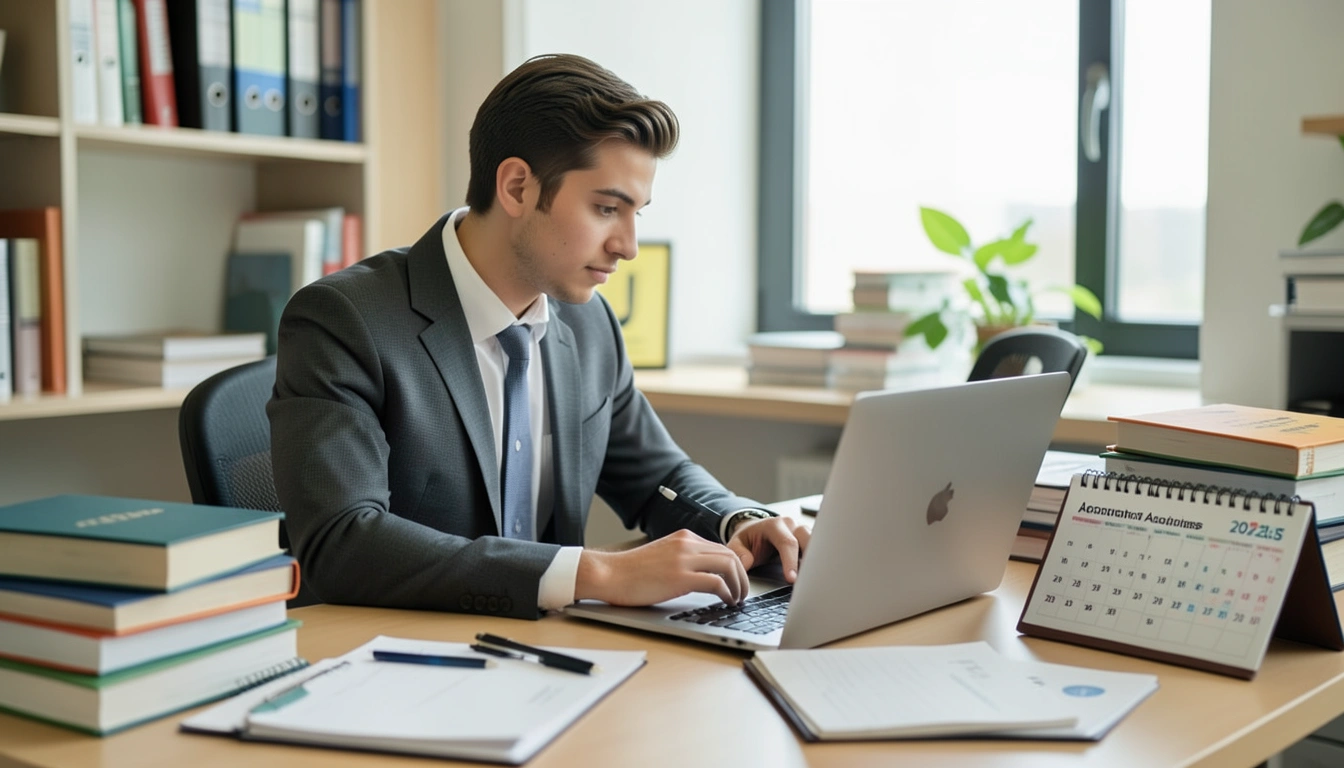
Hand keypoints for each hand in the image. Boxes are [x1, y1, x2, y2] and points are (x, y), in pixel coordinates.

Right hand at [575, 530, 749, 605]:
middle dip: (742, 575)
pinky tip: (727, 601)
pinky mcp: (681, 577)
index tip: (737, 581)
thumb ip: (683, 558)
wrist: (609, 574)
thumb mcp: (662, 556)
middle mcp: (687, 544)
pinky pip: (716, 582)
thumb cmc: (631, 571)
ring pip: (729, 565)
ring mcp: (684, 559)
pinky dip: (727, 592)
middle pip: (730, 555)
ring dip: (739, 584)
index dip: (734, 566)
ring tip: (738, 598)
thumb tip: (703, 574)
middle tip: (743, 592)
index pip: (721, 548)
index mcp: (684, 538)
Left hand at [726, 516, 810, 581]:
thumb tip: (746, 564)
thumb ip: (739, 553)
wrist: (756, 531)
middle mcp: (791, 526)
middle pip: (808, 540)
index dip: (790, 561)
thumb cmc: (748, 539)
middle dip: (810, 560)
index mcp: (774, 525)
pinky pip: (818, 550)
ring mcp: (801, 532)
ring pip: (817, 544)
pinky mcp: (808, 541)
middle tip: (809, 581)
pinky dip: (817, 563)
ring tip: (816, 580)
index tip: (792, 579)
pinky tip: (817, 576)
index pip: (787, 542)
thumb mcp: (736, 544)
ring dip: (817, 562)